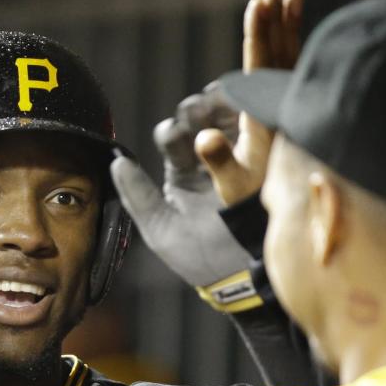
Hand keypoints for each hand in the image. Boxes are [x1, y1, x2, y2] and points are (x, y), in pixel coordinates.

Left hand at [111, 88, 251, 289]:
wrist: (242, 280)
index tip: (176, 135)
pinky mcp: (268, 160)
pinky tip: (250, 108)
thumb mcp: (161, 230)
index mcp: (182, 170)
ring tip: (222, 104)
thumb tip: (117, 162)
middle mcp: (209, 159)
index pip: (173, 136)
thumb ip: (137, 196)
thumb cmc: (198, 259)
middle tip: (200, 111)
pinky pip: (261, 130)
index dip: (173, 130)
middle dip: (198, 110)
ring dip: (223, 105)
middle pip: (201, 119)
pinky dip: (253, 112)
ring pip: (230, 117)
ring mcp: (241, 156)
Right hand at [196, 0, 302, 204]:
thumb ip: (218, 161)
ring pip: (287, 64)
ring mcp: (282, 118)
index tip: (259, 6)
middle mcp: (278, 119)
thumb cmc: (242, 212)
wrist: (271, 232)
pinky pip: (288, 77)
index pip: (260, 73)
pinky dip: (288, 51)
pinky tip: (288, 33)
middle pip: (278, 60)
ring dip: (285, 30)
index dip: (258, 39)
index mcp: (264, 128)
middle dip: (275, 21)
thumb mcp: (230, 187)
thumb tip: (202, 136)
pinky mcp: (282, 121)